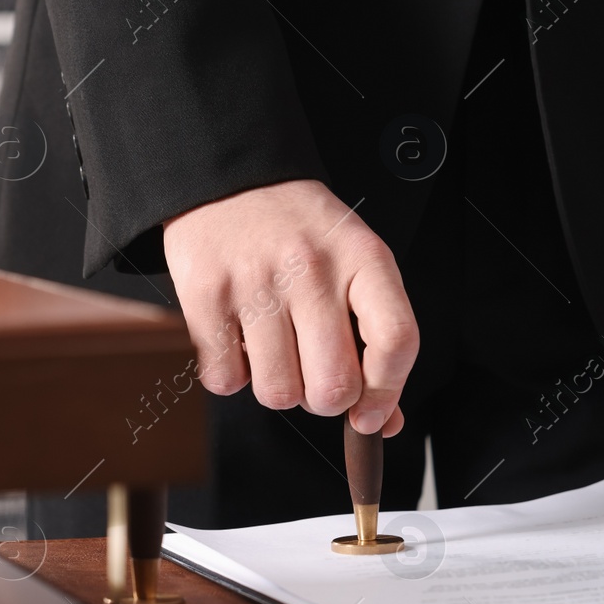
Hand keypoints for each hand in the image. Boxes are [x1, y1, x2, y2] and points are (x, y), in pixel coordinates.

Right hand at [163, 179, 418, 434]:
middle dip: (325, 401)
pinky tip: (241, 342)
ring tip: (276, 352)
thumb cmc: (302, 233)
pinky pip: (226, 381)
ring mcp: (257, 282)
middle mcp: (313, 270)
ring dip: (278, 389)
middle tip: (316, 378)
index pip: (396, 342)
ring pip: (279, 393)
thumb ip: (376, 341)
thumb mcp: (355, 266)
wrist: (230, 181)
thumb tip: (386, 422)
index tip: (372, 415)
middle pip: (334, 386)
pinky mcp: (206, 296)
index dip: (388, 393)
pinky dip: (233, 377)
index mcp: (364, 259)